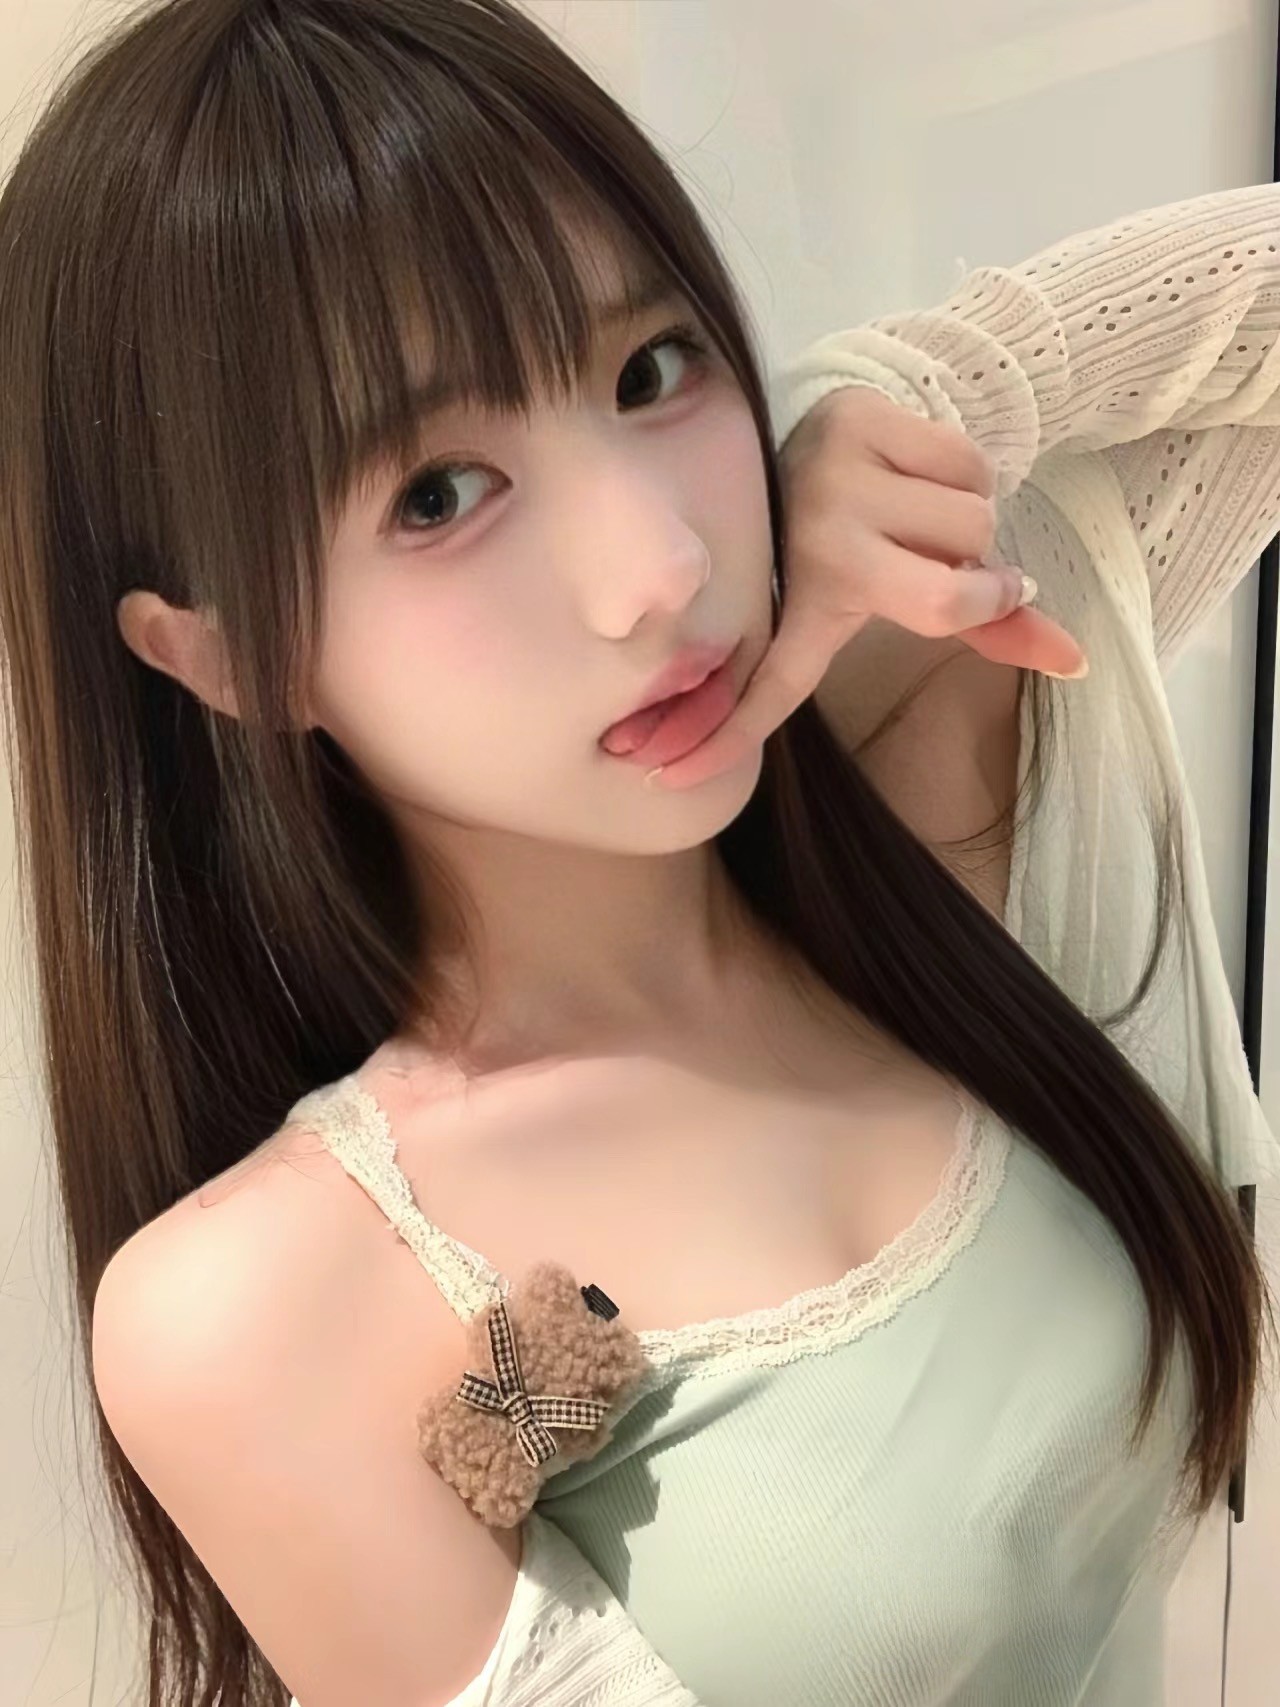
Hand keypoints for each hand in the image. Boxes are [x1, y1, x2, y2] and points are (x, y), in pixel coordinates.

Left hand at [650, 386, 1087, 789]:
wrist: (831, 423)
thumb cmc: (868, 532)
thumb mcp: (907, 591)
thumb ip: (986, 632)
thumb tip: (1074, 657)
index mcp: (802, 607)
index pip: (768, 687)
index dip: (724, 738)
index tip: (665, 778)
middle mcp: (808, 547)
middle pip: (947, 597)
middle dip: (977, 589)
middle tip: (965, 577)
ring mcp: (831, 479)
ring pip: (972, 525)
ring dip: (971, 526)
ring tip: (922, 518)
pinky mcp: (858, 419)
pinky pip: (970, 465)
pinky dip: (971, 474)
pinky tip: (923, 473)